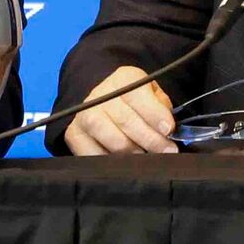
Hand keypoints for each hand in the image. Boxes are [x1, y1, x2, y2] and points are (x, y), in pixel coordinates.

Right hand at [62, 63, 176, 154]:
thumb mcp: (151, 94)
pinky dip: (113, 163)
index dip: (154, 114)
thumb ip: (162, 107)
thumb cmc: (133, 101)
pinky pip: (95, 155)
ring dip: (135, 153)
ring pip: (113, 141)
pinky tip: (126, 163)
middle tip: (168, 150)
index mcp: (123, 79)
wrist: (100, 99)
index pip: (137, 95)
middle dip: (152, 140)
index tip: (169, 129)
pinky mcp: (74, 135)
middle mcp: (100, 96)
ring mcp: (84, 116)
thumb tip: (170, 130)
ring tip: (147, 156)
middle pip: (126, 121)